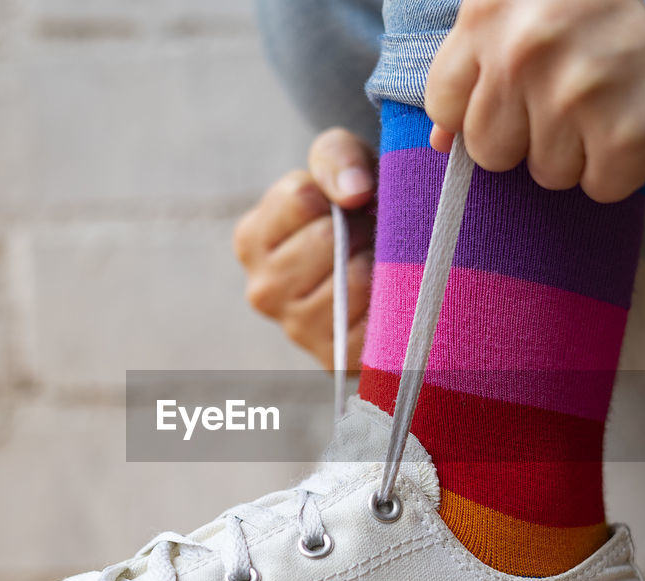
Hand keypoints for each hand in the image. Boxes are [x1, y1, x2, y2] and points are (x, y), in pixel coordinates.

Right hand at [234, 128, 374, 371]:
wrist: (388, 277)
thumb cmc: (358, 215)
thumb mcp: (343, 167)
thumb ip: (337, 157)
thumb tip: (353, 192)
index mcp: (251, 240)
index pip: (301, 197)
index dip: (338, 193)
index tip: (346, 205)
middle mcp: (263, 289)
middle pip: (327, 238)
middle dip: (360, 229)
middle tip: (367, 237)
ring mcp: (297, 329)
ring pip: (355, 278)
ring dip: (380, 263)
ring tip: (376, 264)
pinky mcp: (335, 359)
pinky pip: (375, 320)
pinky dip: (392, 301)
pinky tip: (386, 297)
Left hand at [425, 0, 644, 202]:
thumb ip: (485, 50)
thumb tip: (441, 139)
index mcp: (490, 8)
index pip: (444, 101)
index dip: (479, 111)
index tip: (515, 102)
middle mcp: (521, 52)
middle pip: (490, 149)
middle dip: (529, 134)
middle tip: (579, 94)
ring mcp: (573, 97)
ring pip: (546, 172)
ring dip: (583, 147)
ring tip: (621, 93)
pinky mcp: (625, 138)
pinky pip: (600, 186)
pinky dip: (626, 163)